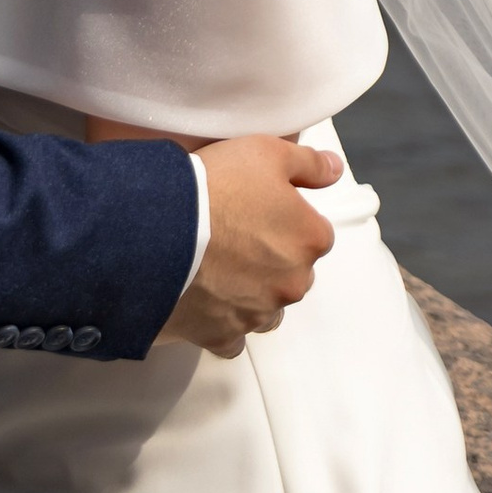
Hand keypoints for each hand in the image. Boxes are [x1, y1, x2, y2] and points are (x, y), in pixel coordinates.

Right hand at [157, 134, 341, 358]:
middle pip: (293, 273)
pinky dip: (223, 325)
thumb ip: (309, 164)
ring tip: (219, 270)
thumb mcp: (266, 153)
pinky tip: (207, 303)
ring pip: (267, 308)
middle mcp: (293, 282)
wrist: (158, 228)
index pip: (313, 233)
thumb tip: (334, 170)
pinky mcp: (223, 335)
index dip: (285, 219)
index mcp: (310, 239)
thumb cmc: (214, 186)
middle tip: (234, 236)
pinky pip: (232, 339)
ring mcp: (258, 312)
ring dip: (252, 294)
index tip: (257, 211)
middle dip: (272, 260)